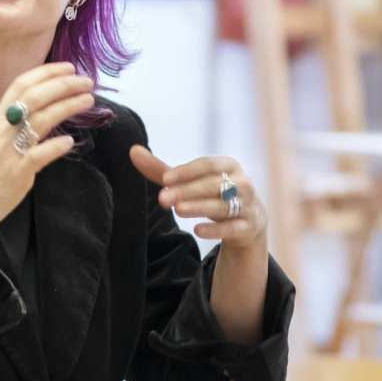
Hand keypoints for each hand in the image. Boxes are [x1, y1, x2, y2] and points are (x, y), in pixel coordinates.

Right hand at [0, 62, 93, 240]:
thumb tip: (38, 117)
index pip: (21, 85)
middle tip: (86, 82)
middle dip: (64, 84)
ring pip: (41, 119)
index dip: (47, 72)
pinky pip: (41, 154)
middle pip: (35, 96)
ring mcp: (8, 150)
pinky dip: (57, 145)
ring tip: (87, 101)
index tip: (69, 68)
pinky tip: (70, 142)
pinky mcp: (16, 172)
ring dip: (68, 106)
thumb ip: (12, 128)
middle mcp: (0, 129)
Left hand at [129, 145, 267, 249]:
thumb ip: (162, 170)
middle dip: (188, 191)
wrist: (248, 220)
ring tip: (178, 209)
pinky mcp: (248, 227)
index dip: (187, 171)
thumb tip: (133, 150)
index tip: (165, 179)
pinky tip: (197, 230)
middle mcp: (242, 183)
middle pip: (214, 185)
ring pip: (224, 205)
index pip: (208, 165)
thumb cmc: (212, 194)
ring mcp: (247, 206)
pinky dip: (216, 229)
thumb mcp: (190, 182)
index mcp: (229, 166)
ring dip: (200, 207)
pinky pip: (233, 228)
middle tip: (163, 198)